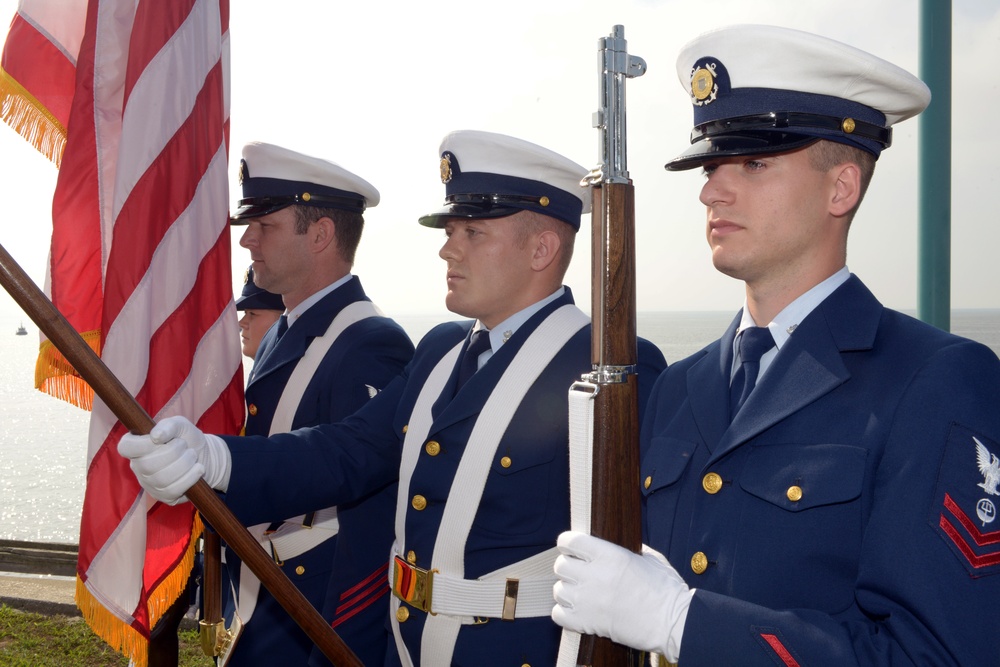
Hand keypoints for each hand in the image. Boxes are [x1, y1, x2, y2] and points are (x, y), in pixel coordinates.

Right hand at [117, 415, 230, 504]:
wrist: (204, 456)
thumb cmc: (186, 438)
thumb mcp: (180, 425)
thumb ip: (168, 426)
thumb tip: (156, 436)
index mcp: (137, 447)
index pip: (125, 448)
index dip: (141, 444)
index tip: (159, 438)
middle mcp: (139, 467)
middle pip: (146, 465)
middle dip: (172, 452)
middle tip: (184, 445)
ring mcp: (150, 484)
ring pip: (162, 479)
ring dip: (184, 463)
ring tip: (192, 455)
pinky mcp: (164, 496)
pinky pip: (174, 490)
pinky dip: (190, 477)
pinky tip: (198, 468)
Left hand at [552, 531, 693, 662]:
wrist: (673, 623)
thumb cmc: (666, 591)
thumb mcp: (650, 559)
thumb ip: (630, 550)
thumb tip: (620, 545)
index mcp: (609, 555)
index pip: (569, 541)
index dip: (568, 543)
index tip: (572, 548)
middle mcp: (594, 575)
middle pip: (560, 566)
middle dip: (569, 568)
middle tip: (580, 574)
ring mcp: (587, 600)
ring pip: (557, 590)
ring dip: (568, 591)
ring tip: (583, 594)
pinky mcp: (586, 623)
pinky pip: (558, 614)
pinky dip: (565, 613)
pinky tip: (579, 611)